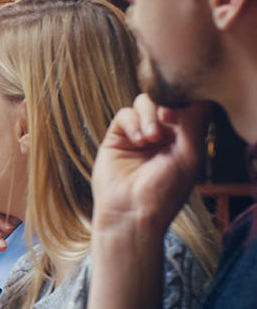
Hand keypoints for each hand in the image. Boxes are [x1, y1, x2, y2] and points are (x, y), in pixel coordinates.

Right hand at [92, 95, 207, 239]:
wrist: (131, 211)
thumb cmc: (164, 191)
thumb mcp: (189, 157)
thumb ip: (192, 125)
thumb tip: (188, 97)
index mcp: (185, 138)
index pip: (188, 105)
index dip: (184, 101)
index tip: (180, 114)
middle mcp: (162, 134)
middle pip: (164, 99)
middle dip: (165, 105)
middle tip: (167, 120)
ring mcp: (139, 134)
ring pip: (144, 102)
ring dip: (148, 115)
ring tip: (150, 138)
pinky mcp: (116, 137)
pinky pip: (124, 115)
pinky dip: (132, 123)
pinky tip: (137, 140)